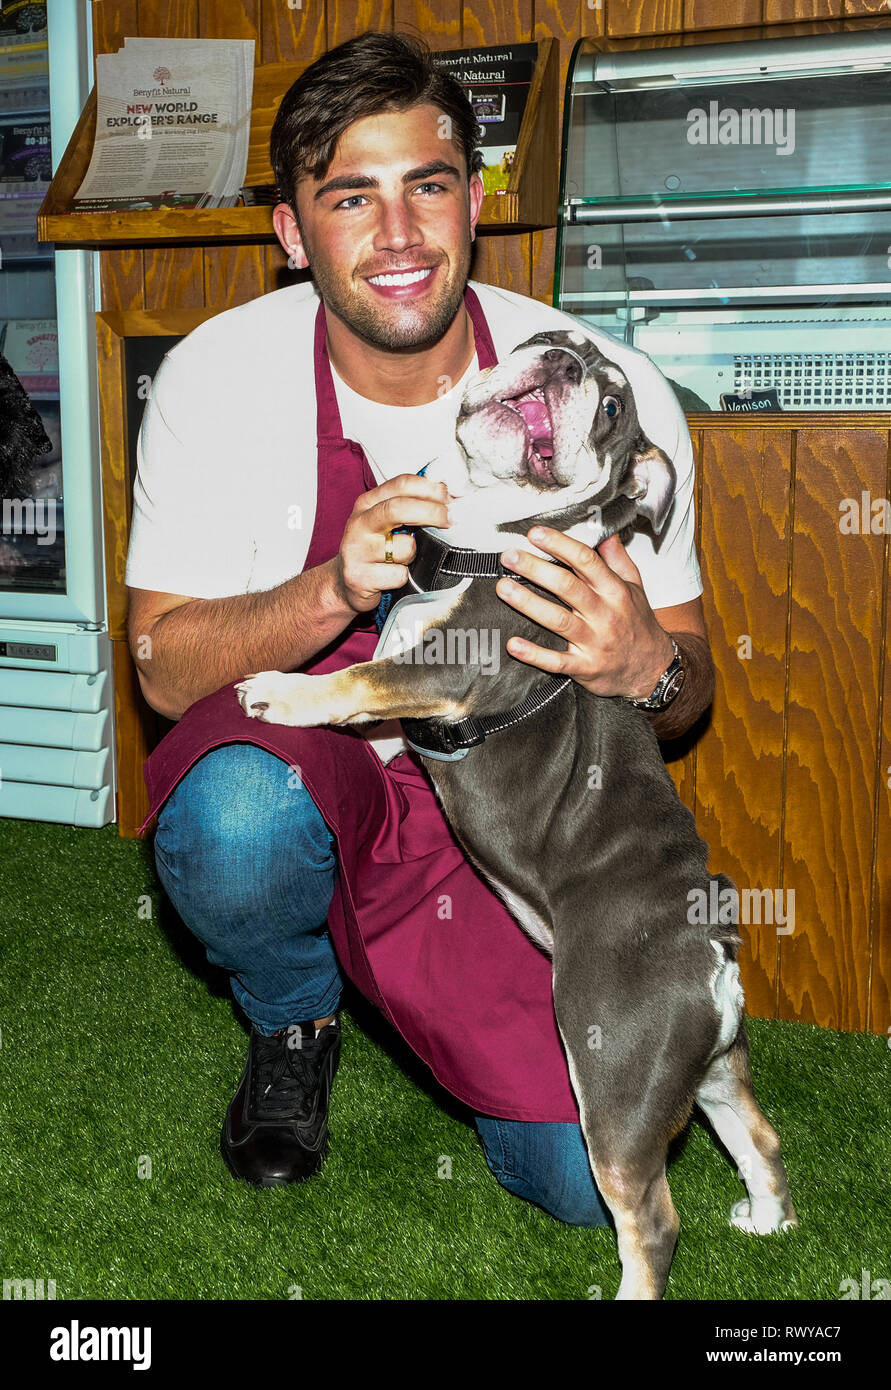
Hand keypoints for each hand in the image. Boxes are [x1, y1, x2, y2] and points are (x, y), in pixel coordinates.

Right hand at [332, 474, 449, 613]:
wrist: (345, 582)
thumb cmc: (373, 550)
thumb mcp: (386, 521)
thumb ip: (410, 506)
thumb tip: (448, 498)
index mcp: (368, 503)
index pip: (402, 484)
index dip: (430, 489)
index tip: (448, 498)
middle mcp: (360, 523)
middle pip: (400, 508)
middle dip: (432, 512)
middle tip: (450, 520)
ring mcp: (357, 550)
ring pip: (405, 547)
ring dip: (415, 554)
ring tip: (405, 558)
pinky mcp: (359, 577)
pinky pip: (399, 575)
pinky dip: (404, 577)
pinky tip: (393, 576)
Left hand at [496, 527, 675, 698]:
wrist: (653, 670)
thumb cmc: (638, 625)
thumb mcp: (635, 588)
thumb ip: (618, 560)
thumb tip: (604, 533)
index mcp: (615, 591)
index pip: (586, 561)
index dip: (560, 545)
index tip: (536, 534)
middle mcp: (604, 614)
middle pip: (567, 586)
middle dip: (536, 569)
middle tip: (510, 556)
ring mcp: (594, 642)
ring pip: (558, 620)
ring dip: (528, 603)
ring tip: (504, 588)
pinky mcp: (585, 667)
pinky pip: (557, 661)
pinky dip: (534, 654)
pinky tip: (513, 644)